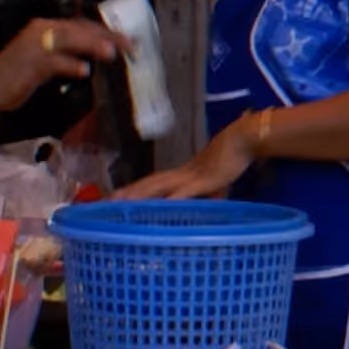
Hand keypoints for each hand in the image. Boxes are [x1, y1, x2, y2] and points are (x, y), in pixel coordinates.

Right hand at [0, 17, 120, 112]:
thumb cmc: (18, 75)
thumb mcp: (46, 60)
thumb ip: (67, 53)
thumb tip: (96, 54)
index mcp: (46, 27)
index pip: (82, 25)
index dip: (105, 32)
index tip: (126, 41)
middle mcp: (41, 31)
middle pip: (80, 30)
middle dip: (107, 37)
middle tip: (129, 47)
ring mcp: (35, 46)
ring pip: (69, 41)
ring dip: (92, 46)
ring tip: (112, 53)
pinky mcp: (30, 63)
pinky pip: (54, 62)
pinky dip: (70, 65)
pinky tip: (84, 71)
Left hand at [122, 121, 254, 202]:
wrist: (243, 139)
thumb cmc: (232, 157)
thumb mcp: (218, 181)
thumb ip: (210, 193)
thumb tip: (209, 207)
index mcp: (182, 174)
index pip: (152, 182)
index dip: (135, 189)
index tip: (118, 198)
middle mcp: (180, 174)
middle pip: (147, 183)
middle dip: (127, 192)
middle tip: (106, 201)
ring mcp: (189, 176)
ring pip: (157, 186)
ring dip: (138, 195)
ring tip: (120, 203)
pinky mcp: (202, 180)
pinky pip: (183, 192)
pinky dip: (171, 200)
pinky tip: (159, 208)